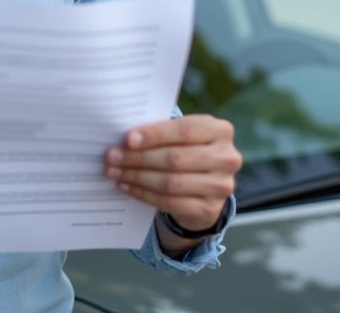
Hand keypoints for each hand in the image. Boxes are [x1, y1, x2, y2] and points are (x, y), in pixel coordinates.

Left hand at [104, 114, 240, 231]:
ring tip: (115, 172)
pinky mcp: (209, 210)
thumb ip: (161, 133)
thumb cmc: (187, 152)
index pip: (184, 131)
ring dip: (137, 177)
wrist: (206, 188)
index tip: (127, 139)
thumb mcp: (181, 137)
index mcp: (220, 131)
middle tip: (112, 157)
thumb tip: (125, 140)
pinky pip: (169, 202)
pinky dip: (144, 194)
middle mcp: (227, 158)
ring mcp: (221, 186)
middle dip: (138, 158)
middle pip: (175, 158)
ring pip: (170, 182)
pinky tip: (127, 187)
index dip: (154, 135)